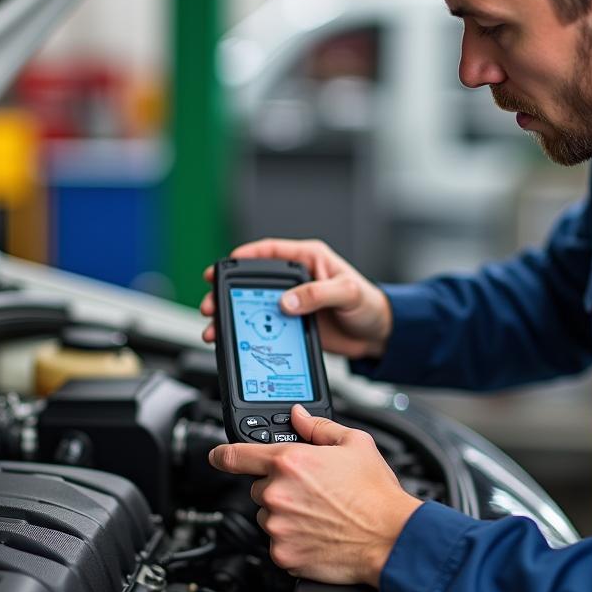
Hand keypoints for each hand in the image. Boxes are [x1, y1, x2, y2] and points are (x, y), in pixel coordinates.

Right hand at [199, 239, 392, 359]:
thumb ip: (318, 294)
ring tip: (215, 325)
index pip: (270, 252)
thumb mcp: (348, 293)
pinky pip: (265, 326)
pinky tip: (235, 339)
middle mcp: (297, 279)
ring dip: (233, 315)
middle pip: (253, 281)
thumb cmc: (370, 305)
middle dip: (227, 291)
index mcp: (309, 259)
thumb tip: (288, 301)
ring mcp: (293, 302)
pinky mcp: (293, 324)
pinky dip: (247, 332)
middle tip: (212, 302)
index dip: (245, 256)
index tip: (224, 265)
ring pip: (254, 305)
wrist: (380, 335)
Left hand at [208, 404, 421, 585]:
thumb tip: (298, 416)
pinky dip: (292, 540)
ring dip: (284, 515)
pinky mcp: (283, 554)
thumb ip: (318, 427)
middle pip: (259, 488)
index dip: (222, 455)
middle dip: (279, 488)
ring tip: (319, 515)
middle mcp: (278, 493)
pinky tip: (318, 534)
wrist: (391, 538)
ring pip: (268, 516)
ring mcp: (278, 526)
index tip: (217, 456)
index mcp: (290, 462)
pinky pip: (278, 543)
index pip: (236, 455)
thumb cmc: (376, 494)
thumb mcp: (354, 443)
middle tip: (311, 493)